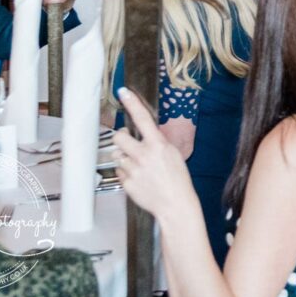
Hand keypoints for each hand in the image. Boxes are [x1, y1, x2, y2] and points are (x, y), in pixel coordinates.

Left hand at [112, 88, 198, 221]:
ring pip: (117, 156)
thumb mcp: (173, 154)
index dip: (132, 104)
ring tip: (137, 165)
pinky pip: (119, 172)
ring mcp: (133, 170)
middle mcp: (144, 155)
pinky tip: (138, 178)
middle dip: (121, 138)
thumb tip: (145, 133)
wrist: (175, 204)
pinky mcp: (126, 183)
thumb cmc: (178, 179)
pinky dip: (126, 173)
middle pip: (119, 138)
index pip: (143, 119)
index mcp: (158, 145)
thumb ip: (158, 142)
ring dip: (124, 157)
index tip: (123, 92)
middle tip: (127, 142)